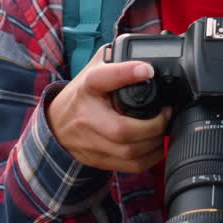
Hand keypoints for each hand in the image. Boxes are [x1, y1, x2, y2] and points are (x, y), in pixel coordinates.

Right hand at [47, 46, 168, 172]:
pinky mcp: (98, 159)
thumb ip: (116, 59)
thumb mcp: (93, 69)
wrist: (56, 125)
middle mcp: (86, 116)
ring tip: (163, 128)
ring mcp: (91, 142)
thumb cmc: (81, 95)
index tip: (147, 69)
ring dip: (155, 141)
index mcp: (87, 87)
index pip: (101, 79)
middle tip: (166, 113)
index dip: (125, 73)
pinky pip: (131, 165)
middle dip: (153, 124)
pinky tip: (155, 144)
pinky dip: (150, 157)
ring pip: (129, 151)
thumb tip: (148, 57)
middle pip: (122, 129)